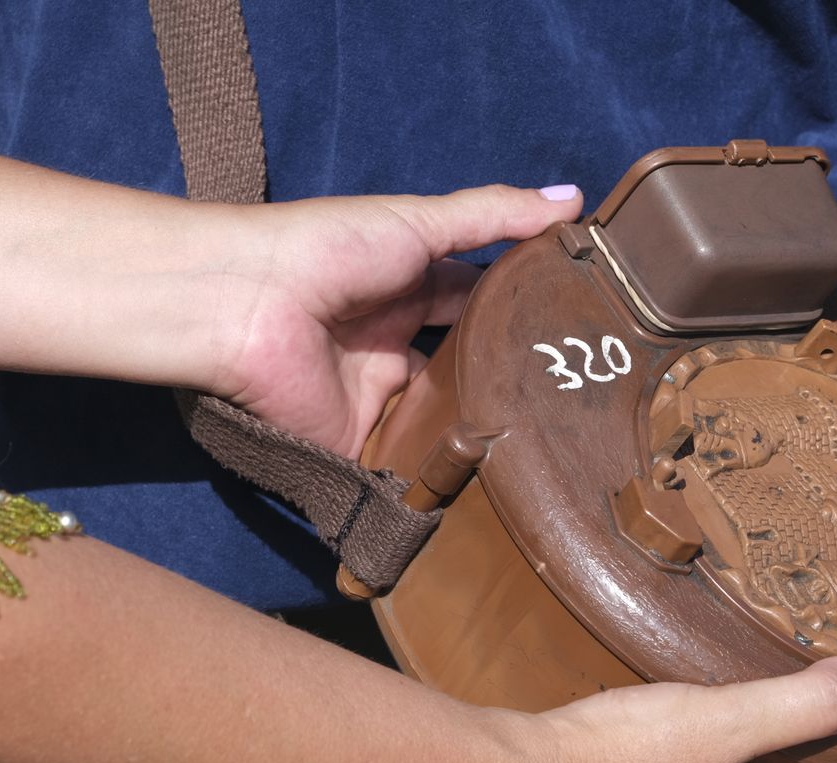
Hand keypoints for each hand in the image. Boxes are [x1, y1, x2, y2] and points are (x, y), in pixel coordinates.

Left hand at [207, 185, 582, 456]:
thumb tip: (576, 200)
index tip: (585, 330)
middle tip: (581, 399)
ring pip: (442, 424)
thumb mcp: (422, 221)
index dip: (523, 315)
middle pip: (466, 371)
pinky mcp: (359, 447)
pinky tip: (495, 488)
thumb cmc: (331, 248)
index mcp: (409, 291)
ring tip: (557, 450)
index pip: (478, 306)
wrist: (251, 302)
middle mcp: (397, 347)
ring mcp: (378, 400)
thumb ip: (495, 216)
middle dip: (510, 383)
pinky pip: (405, 468)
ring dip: (483, 433)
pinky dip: (438, 478)